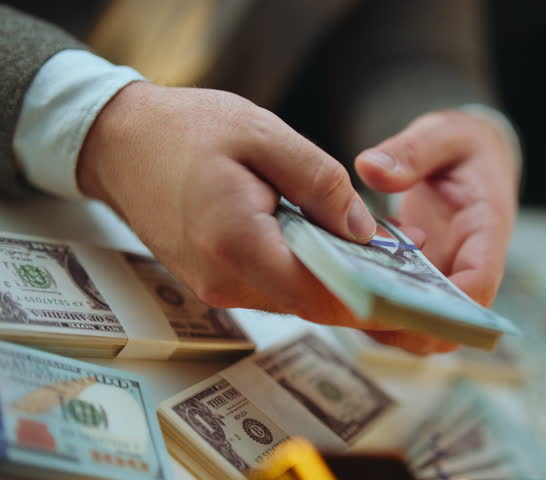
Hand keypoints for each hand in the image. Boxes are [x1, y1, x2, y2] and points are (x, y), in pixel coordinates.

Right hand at [77, 82, 455, 353]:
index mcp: (237, 245)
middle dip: (364, 286)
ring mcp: (217, 287)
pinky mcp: (217, 281)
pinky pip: (276, 286)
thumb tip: (362, 230)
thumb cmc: (188, 131)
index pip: (320, 295)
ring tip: (379, 244)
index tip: (413, 294)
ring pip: (298, 296)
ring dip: (337, 277)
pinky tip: (329, 242)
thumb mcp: (263, 135)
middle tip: (410, 261)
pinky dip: (308, 270)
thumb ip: (319, 182)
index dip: (372, 298)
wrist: (120, 144)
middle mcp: (226, 281)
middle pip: (314, 302)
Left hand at [355, 109, 519, 323]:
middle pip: (451, 323)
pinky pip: (402, 309)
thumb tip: (369, 169)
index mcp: (487, 228)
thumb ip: (411, 150)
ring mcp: (444, 276)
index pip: (480, 282)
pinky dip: (373, 305)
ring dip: (386, 322)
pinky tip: (343, 280)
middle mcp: (469, 264)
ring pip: (424, 327)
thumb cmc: (463, 146)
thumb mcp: (442, 133)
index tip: (403, 303)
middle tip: (356, 304)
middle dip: (409, 326)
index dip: (448, 305)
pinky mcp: (421, 279)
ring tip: (343, 292)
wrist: (470, 156)